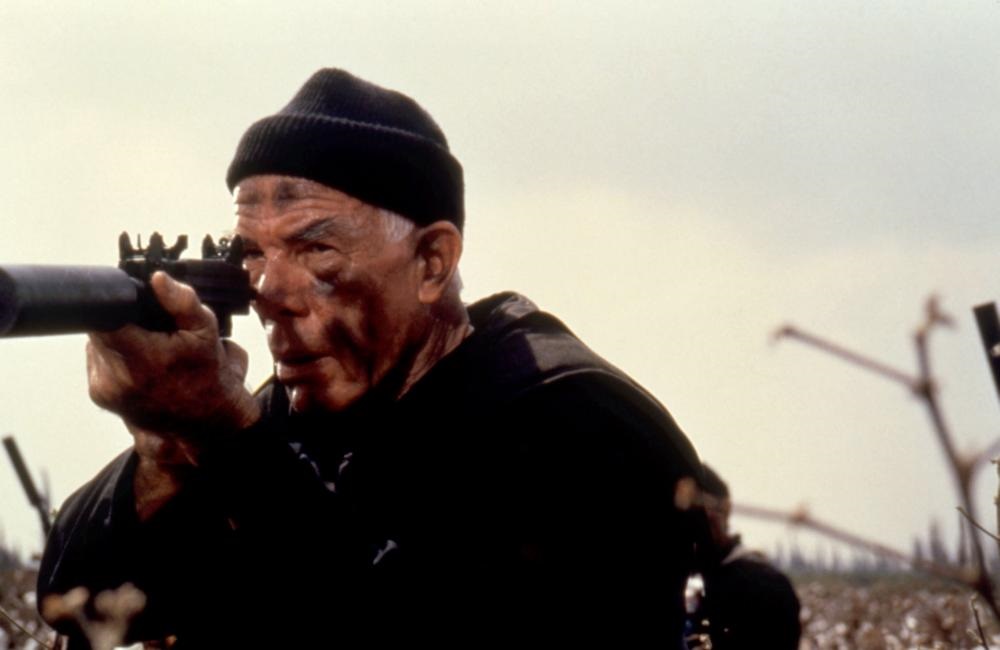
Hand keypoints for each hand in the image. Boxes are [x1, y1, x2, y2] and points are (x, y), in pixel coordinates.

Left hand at [87, 271, 260, 442]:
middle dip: (123, 323)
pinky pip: (98, 361)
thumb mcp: (206, 332)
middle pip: (100, 328)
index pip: (104, 316)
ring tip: (148, 349)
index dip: (116, 305)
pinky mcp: (99, 395)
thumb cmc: (208, 378)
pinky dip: (116, 357)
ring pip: (98, 343)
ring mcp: (104, 388)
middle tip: (151, 332)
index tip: (133, 306)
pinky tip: (140, 363)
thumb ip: (182, 301)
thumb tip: (159, 279)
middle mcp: (115, 377)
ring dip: (117, 340)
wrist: (206, 421)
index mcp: (140, 359)